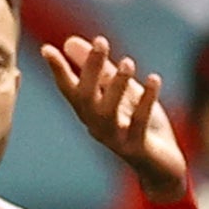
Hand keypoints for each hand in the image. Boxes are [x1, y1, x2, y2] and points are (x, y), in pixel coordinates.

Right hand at [41, 37, 188, 201]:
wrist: (162, 168)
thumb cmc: (139, 127)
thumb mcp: (121, 94)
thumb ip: (101, 70)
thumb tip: (69, 42)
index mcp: (90, 112)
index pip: (69, 90)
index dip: (58, 71)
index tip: (47, 49)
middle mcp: (97, 126)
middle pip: (86, 98)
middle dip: (91, 69)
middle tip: (101, 41)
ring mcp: (116, 139)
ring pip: (108, 113)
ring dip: (117, 86)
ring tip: (128, 62)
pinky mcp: (137, 148)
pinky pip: (139, 123)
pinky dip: (146, 101)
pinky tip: (154, 79)